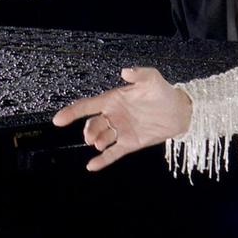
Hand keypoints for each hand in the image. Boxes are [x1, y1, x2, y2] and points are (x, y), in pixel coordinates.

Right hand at [51, 67, 192, 171]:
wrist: (180, 111)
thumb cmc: (163, 92)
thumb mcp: (152, 78)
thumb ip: (139, 74)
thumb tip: (125, 71)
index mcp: (113, 100)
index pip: (87, 106)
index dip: (72, 112)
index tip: (58, 120)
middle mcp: (113, 116)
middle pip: (93, 125)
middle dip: (89, 131)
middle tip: (91, 137)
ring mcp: (121, 130)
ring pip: (101, 138)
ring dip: (97, 142)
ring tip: (100, 143)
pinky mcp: (130, 143)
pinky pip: (113, 153)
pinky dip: (102, 160)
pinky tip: (91, 166)